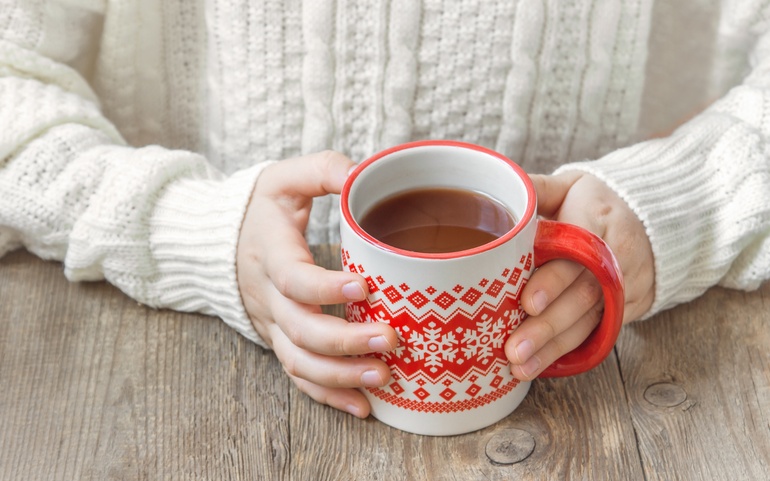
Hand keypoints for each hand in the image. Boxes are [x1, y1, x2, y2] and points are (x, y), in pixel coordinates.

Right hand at [236, 151, 397, 417]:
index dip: (325, 288)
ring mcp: (273, 325)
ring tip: (384, 377)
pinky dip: (329, 395)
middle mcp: (268, 297)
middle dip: (345, 342)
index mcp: (270, 254)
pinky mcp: (280, 341)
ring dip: (341, 376)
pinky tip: (363, 406)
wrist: (219, 244)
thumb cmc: (261, 210)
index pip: (292, 279)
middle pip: (300, 331)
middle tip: (390, 340)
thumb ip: (323, 169)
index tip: (365, 287)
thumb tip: (363, 172)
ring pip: (300, 362)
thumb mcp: (284, 178)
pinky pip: (300, 376)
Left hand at [505, 171, 654, 379]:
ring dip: (553, 348)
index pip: (577, 253)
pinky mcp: (628, 309)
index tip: (527, 301)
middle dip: (547, 326)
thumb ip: (537, 190)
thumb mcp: (572, 184)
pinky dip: (567, 352)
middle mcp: (618, 258)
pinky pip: (597, 334)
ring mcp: (627, 288)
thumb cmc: (599, 201)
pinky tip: (538, 367)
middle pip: (582, 296)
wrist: (659, 218)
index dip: (554, 280)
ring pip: (589, 322)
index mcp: (599, 220)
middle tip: (513, 349)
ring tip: (519, 367)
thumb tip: (497, 189)